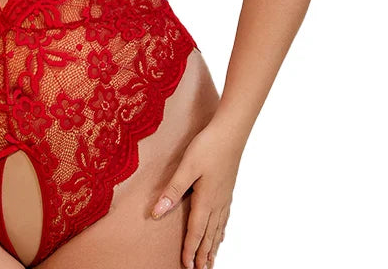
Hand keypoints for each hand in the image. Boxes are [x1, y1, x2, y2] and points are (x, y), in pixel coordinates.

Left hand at [150, 121, 244, 268]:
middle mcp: (217, 203)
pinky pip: (225, 218)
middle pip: (209, 235)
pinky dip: (222, 231)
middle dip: (204, 254)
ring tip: (211, 260)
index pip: (196, 231)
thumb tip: (157, 212)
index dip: (190, 250)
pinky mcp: (227, 189)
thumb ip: (172, 191)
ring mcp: (225, 197)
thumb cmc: (208, 146)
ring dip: (213, 246)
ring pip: (218, 228)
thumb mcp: (186, 168)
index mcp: (205, 200)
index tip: (187, 265)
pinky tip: (221, 233)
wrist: (230, 132)